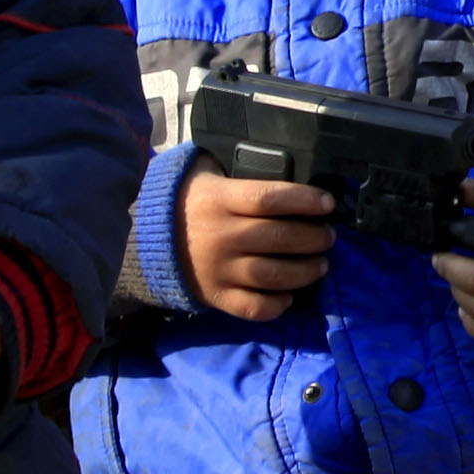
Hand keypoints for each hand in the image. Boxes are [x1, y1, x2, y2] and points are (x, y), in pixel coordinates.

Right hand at [179, 164, 335, 320]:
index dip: (305, 200)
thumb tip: (289, 166)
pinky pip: (253, 307)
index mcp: (219, 200)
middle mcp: (220, 236)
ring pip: (273, 275)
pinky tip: (289, 296)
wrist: (145, 239)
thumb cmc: (190, 201)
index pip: (269, 198)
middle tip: (327, 237)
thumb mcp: (207, 175)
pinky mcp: (216, 296)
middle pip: (279, 238)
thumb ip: (240, 172)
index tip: (327, 203)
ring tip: (320, 265)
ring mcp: (218, 269)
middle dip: (313, 238)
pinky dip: (277, 305)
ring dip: (305, 272)